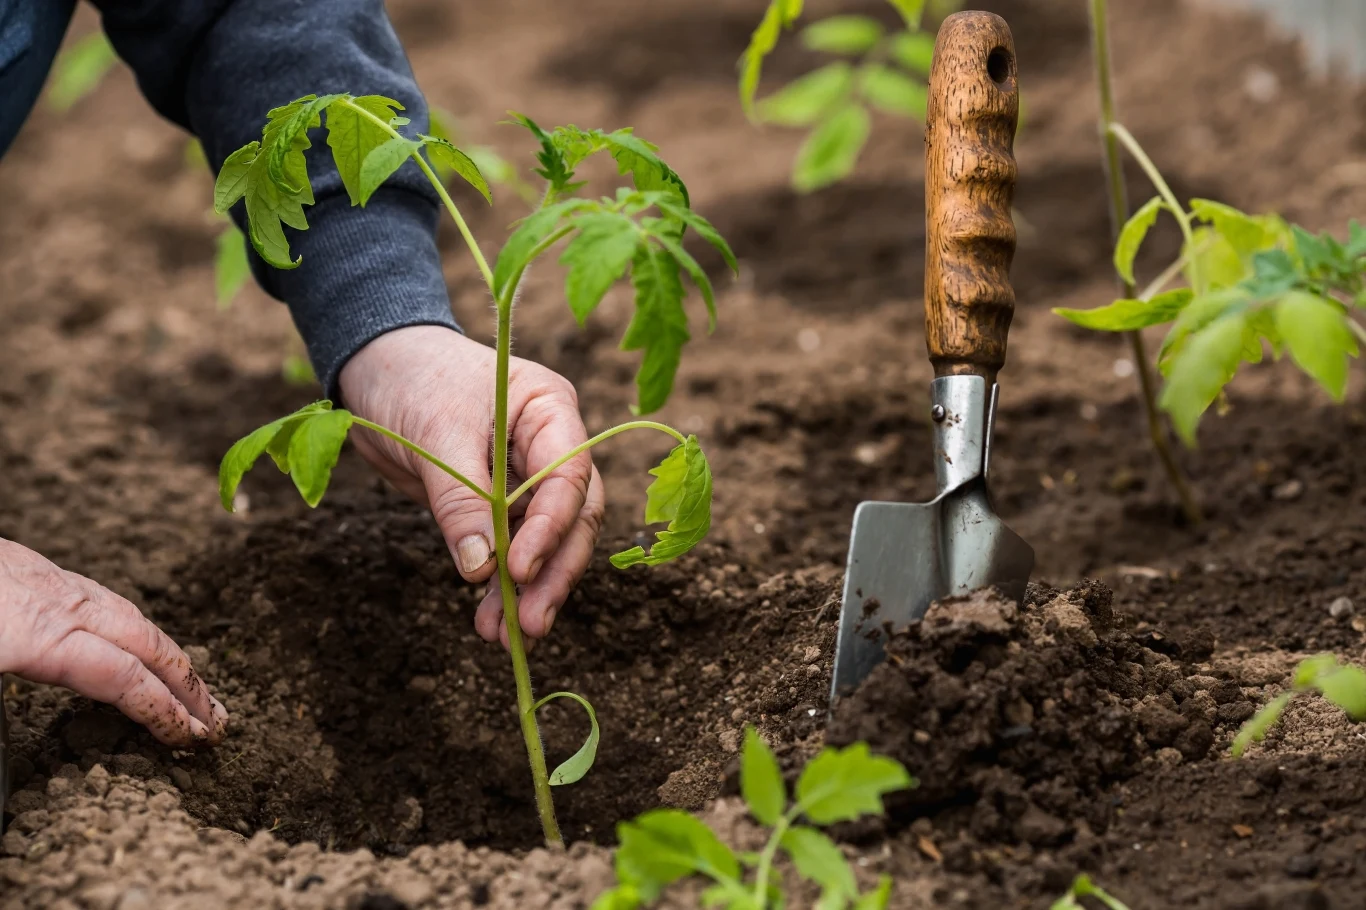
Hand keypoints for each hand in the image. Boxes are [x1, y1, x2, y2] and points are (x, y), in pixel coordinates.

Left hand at [0, 539, 227, 745]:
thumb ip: (0, 714)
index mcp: (37, 636)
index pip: (124, 678)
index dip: (165, 711)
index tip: (193, 737)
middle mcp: (57, 605)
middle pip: (145, 643)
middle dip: (188, 684)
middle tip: (217, 718)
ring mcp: (48, 581)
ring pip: (129, 615)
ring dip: (167, 653)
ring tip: (188, 682)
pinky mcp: (32, 566)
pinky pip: (102, 597)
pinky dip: (134, 625)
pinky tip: (134, 638)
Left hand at [340, 326, 604, 647]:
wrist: (376, 367)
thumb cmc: (412, 378)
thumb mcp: (435, 433)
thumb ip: (461, 500)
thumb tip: (482, 569)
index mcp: (551, 410)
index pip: (570, 476)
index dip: (551, 527)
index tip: (519, 569)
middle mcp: (552, 445)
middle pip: (574, 517)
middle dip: (553, 572)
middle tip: (530, 623)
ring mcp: (529, 477)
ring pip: (548, 542)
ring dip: (529, 590)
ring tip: (505, 635)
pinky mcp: (501, 503)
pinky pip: (512, 549)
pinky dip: (502, 585)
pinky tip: (491, 619)